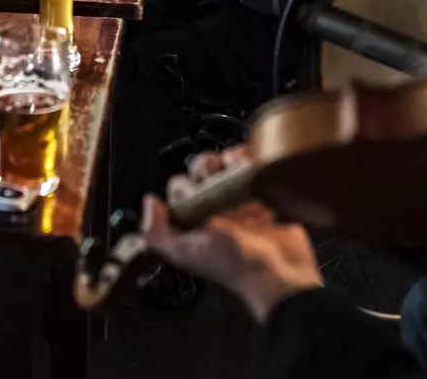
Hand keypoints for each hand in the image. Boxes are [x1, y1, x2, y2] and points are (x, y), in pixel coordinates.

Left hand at [142, 147, 323, 322]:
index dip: (186, 183)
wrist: (277, 270)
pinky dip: (251, 158)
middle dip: (208, 166)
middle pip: (203, 170)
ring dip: (230, 158)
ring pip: (227, 162)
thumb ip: (157, 233)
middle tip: (219, 176)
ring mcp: (240, 199)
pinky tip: (252, 163)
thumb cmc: (231, 263)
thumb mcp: (184, 253)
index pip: (180, 186)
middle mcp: (215, 207)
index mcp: (193, 219)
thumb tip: (149, 202)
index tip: (197, 190)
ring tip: (239, 167)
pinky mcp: (263, 193)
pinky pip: (253, 165)